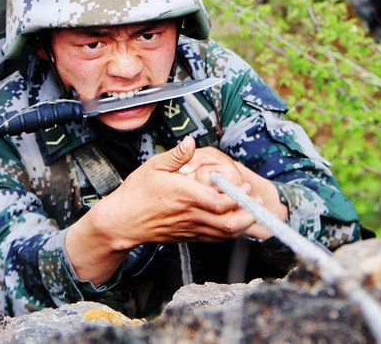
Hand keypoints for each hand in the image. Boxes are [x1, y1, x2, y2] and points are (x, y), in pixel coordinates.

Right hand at [65, 136, 256, 283]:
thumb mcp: (153, 167)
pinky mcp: (188, 236)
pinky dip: (229, 232)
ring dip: (243, 224)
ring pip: (225, 234)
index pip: (220, 202)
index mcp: (185, 196)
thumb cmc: (136, 193)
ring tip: (252, 210)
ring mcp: (190, 228)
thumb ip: (176, 155)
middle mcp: (191, 215)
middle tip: (257, 201)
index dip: (239, 196)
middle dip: (249, 213)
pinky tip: (235, 220)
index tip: (245, 186)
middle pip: (229, 223)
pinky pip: (215, 238)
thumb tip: (191, 142)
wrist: (122, 221)